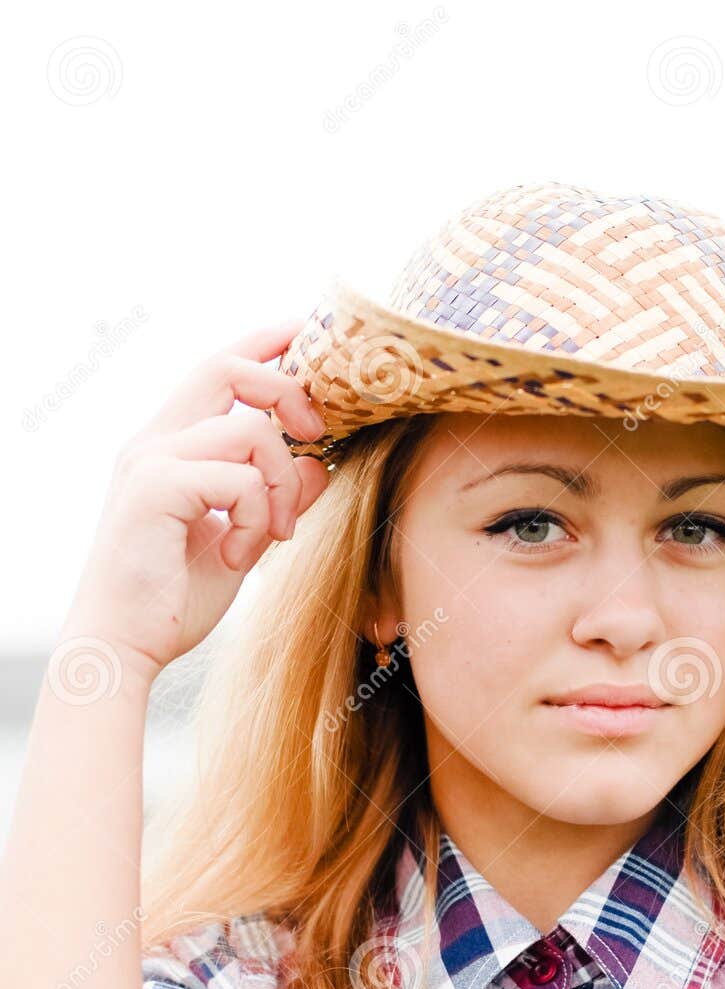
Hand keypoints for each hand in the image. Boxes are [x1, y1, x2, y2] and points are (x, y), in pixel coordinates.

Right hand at [61, 317, 331, 680]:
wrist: (124, 645)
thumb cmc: (173, 597)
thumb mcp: (242, 539)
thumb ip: (277, 498)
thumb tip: (323, 464)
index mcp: (170, 445)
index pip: (219, 370)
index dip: (265, 343)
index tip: (306, 329)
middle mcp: (155, 441)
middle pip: (229, 368)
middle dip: (288, 391)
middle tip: (318, 435)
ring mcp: (152, 461)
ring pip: (251, 432)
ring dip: (282, 487)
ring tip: (271, 537)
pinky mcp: (156, 488)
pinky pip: (239, 479)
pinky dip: (257, 518)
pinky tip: (238, 556)